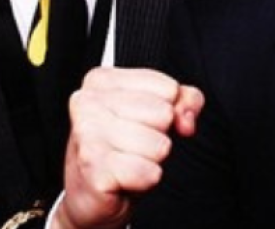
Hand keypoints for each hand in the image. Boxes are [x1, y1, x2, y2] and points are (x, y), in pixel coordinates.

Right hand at [56, 68, 203, 228]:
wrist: (88, 195)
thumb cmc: (121, 149)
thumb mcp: (158, 112)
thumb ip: (185, 100)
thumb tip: (186, 117)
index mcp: (102, 80)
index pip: (169, 88)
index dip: (168, 111)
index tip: (145, 123)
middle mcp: (88, 102)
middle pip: (165, 115)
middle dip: (158, 136)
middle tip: (133, 146)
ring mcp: (87, 134)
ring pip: (160, 145)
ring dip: (151, 160)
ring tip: (128, 161)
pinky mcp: (93, 167)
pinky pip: (149, 172)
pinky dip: (145, 180)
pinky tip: (124, 179)